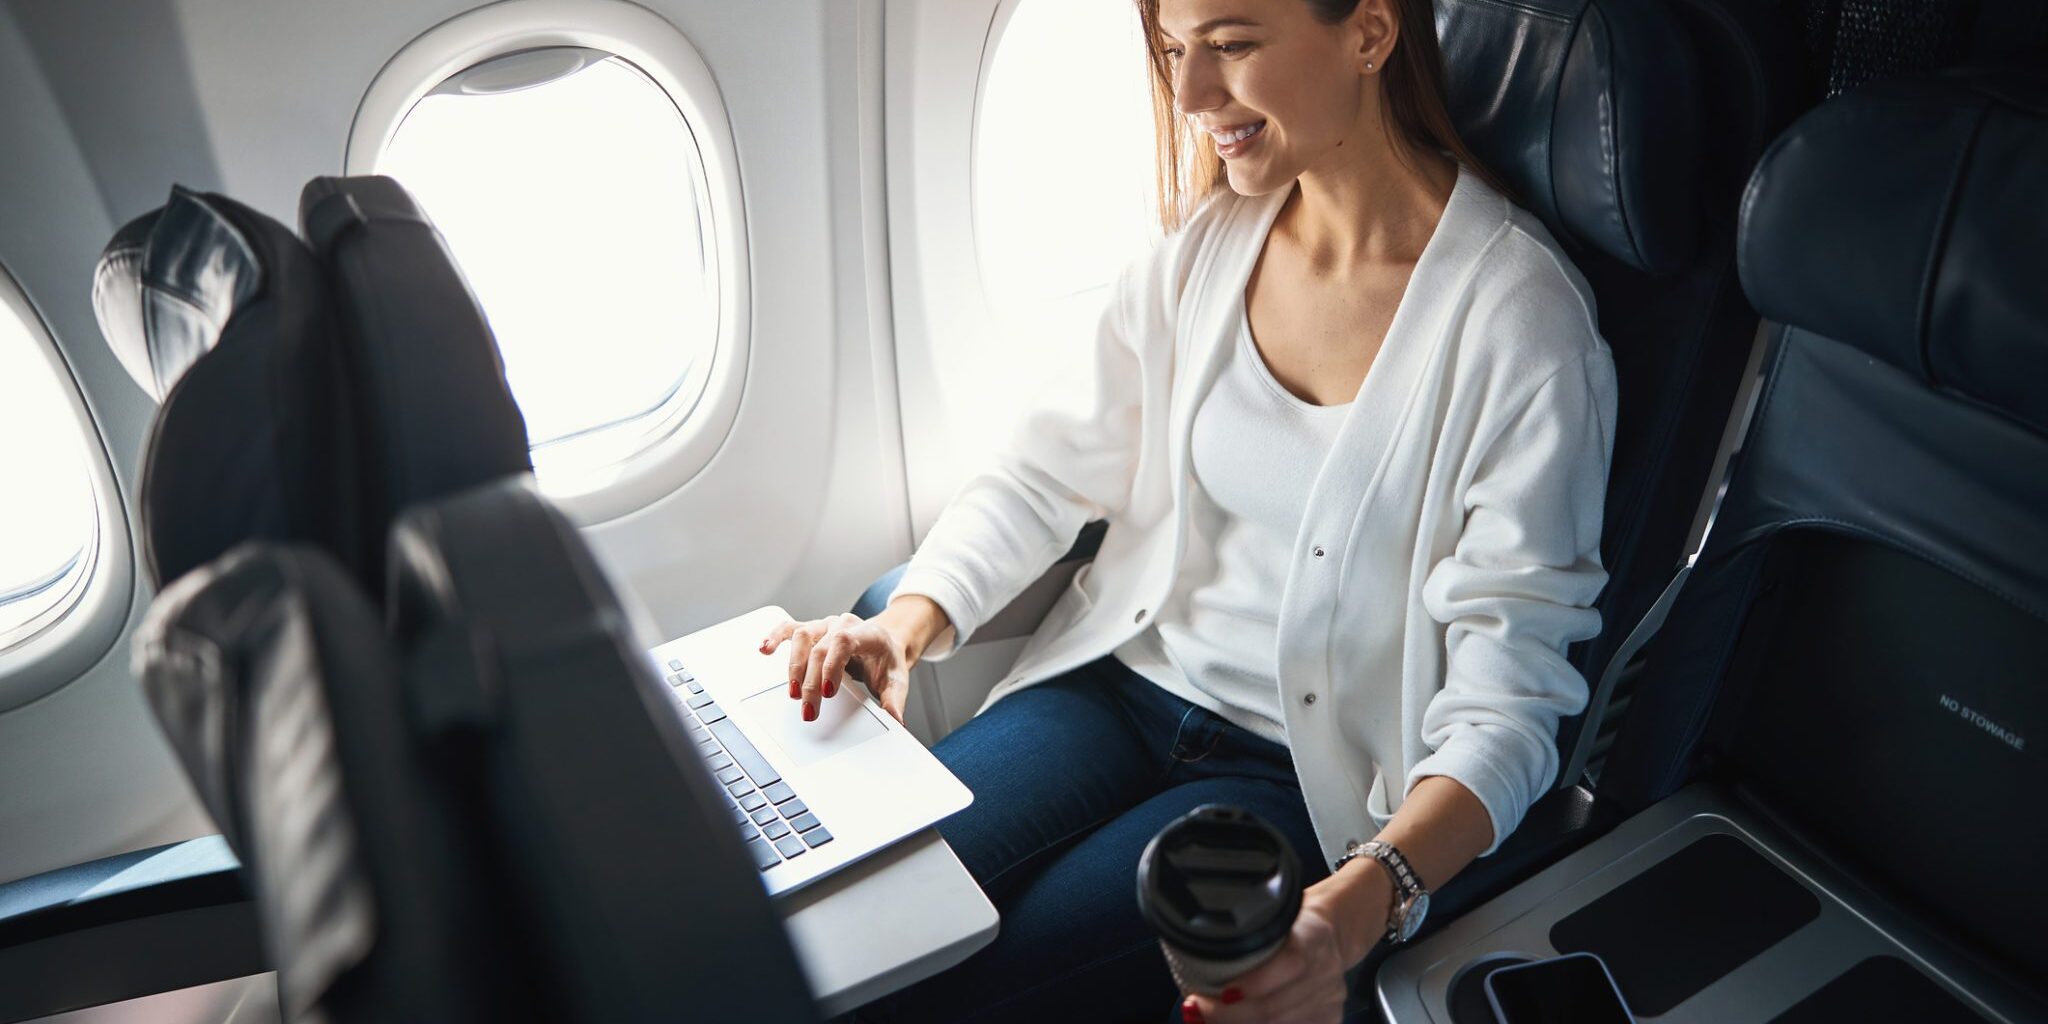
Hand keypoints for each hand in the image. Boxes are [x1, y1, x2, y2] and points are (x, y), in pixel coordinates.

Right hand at [759, 613, 912, 724]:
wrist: (885, 643)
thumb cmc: (887, 660)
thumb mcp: (897, 680)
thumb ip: (894, 700)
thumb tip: (895, 721)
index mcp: (867, 633)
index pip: (844, 641)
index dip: (832, 665)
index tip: (827, 692)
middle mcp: (843, 625)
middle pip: (820, 648)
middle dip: (811, 681)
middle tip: (809, 709)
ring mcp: (825, 625)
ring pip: (802, 636)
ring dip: (794, 666)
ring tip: (793, 692)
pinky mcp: (812, 631)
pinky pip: (789, 628)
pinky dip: (775, 637)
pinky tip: (764, 649)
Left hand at [1182, 861, 1390, 1023]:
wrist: (1334, 931)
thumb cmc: (1294, 921)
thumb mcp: (1274, 912)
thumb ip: (1247, 931)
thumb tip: (1199, 948)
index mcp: (1314, 935)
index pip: (1290, 963)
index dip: (1254, 983)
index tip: (1217, 991)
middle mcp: (1326, 971)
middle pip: (1275, 1007)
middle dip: (1227, 1014)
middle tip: (1197, 1008)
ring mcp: (1329, 999)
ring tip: (1206, 1018)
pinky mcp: (1329, 1018)